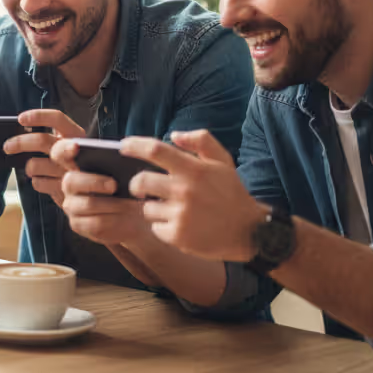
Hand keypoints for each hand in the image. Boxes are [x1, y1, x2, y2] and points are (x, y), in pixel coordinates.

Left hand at [4, 109, 81, 202]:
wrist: (97, 194)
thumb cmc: (75, 165)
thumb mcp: (70, 148)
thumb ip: (52, 139)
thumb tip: (22, 128)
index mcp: (77, 136)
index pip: (58, 118)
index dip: (38, 116)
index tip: (20, 119)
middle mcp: (75, 151)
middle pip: (41, 140)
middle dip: (20, 142)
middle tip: (7, 146)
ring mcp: (70, 171)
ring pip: (34, 164)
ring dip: (29, 167)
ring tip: (33, 169)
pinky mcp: (64, 190)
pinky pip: (38, 183)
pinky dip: (37, 182)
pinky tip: (45, 182)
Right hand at [51, 139, 154, 245]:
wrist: (134, 215)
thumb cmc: (127, 188)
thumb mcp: (123, 174)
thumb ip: (115, 165)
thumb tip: (118, 161)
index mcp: (76, 164)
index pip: (60, 152)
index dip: (63, 149)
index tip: (76, 147)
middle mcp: (69, 184)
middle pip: (70, 181)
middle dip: (94, 182)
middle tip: (114, 185)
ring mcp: (71, 205)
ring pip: (86, 204)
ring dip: (111, 204)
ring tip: (128, 203)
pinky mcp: (77, 224)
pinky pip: (93, 223)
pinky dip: (112, 219)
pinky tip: (123, 217)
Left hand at [123, 130, 265, 261]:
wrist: (249, 231)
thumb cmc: (231, 193)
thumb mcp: (223, 161)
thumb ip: (201, 141)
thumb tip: (174, 135)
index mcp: (194, 170)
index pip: (156, 151)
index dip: (135, 146)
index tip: (123, 146)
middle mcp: (185, 191)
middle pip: (140, 181)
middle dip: (135, 184)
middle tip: (140, 187)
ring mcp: (181, 215)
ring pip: (147, 208)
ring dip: (153, 208)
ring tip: (171, 209)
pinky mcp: (178, 237)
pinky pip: (156, 228)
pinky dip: (162, 227)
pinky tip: (178, 225)